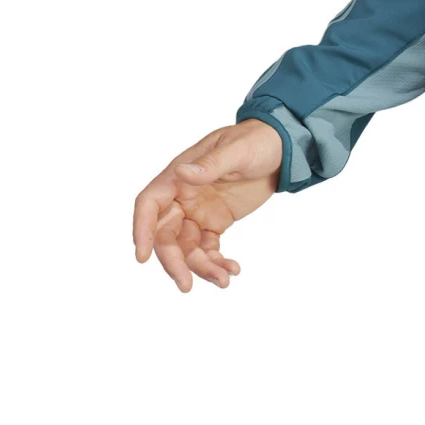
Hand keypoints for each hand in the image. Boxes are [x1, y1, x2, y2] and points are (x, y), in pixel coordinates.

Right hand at [132, 118, 282, 291]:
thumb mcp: (237, 149)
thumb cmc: (256, 140)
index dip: (141, 229)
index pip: (150, 204)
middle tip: (186, 284)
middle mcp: (183, 197)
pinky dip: (216, 262)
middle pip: (166, 235)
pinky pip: (208, 249)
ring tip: (224, 279)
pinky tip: (232, 270)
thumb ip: (210, 164)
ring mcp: (198, 212)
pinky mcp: (215, 223)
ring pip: (188, 248)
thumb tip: (182, 172)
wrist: (282, 148)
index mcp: (179, 175)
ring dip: (201, 267)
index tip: (142, 257)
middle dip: (174, 261)